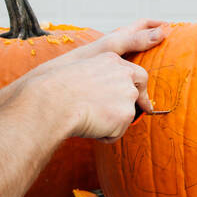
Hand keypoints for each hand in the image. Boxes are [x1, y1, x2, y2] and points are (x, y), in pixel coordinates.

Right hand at [29, 19, 170, 141]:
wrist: (54, 100)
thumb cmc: (57, 89)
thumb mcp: (80, 71)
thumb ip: (98, 78)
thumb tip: (99, 95)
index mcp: (111, 60)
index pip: (135, 72)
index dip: (139, 87)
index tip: (142, 98)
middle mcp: (124, 74)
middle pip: (138, 91)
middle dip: (141, 103)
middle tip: (137, 112)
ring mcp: (127, 94)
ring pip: (124, 116)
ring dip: (109, 122)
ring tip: (87, 118)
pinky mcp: (125, 114)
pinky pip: (116, 133)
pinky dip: (104, 135)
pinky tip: (89, 126)